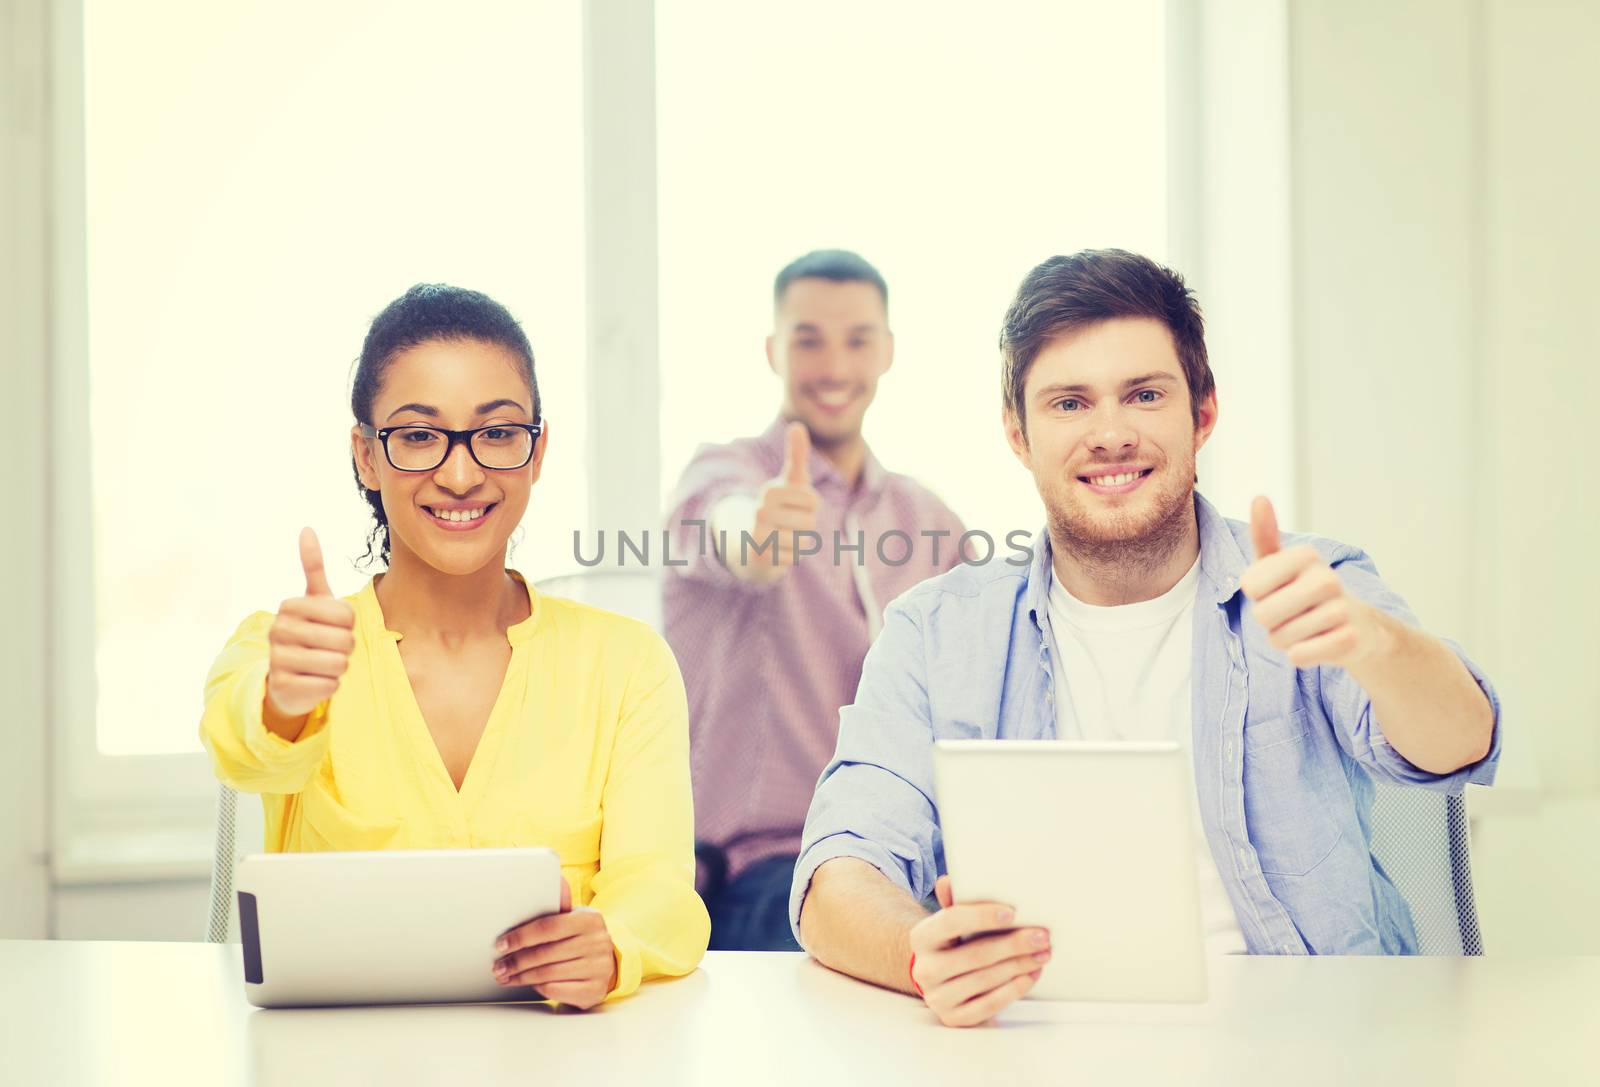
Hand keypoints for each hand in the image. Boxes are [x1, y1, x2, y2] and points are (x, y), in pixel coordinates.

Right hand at [264, 528, 355, 721]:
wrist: (289, 678)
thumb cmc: (311, 633)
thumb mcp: (315, 600)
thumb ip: (313, 567)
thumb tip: (307, 528)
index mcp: (289, 606)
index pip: (347, 615)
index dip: (349, 626)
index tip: (332, 627)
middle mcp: (278, 630)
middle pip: (345, 640)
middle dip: (345, 648)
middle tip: (328, 649)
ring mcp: (277, 659)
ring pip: (339, 664)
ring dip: (339, 668)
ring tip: (322, 664)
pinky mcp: (283, 687)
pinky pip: (330, 686)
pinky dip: (330, 686)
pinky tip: (313, 681)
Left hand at [493, 877, 617, 1009]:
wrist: (610, 963)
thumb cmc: (582, 938)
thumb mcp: (574, 919)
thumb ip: (558, 907)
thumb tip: (545, 886)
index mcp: (589, 919)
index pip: (548, 927)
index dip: (521, 936)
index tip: (501, 944)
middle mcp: (597, 943)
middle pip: (545, 953)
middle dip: (516, 961)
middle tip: (498, 966)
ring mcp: (598, 968)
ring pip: (548, 974)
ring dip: (521, 977)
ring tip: (506, 976)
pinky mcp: (595, 990)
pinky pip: (557, 990)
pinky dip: (538, 988)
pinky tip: (528, 984)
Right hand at [740, 421, 820, 582]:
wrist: (749, 540)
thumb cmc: (779, 506)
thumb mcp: (790, 481)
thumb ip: (797, 454)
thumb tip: (797, 424)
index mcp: (770, 490)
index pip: (813, 501)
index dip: (810, 506)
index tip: (794, 505)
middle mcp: (761, 511)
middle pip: (809, 522)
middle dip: (804, 525)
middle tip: (787, 523)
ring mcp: (759, 535)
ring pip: (802, 542)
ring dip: (797, 541)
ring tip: (782, 535)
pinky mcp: (760, 557)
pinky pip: (793, 557)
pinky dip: (788, 556)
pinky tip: (776, 550)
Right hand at [908, 876, 1046, 1027]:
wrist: (940, 978)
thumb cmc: (953, 942)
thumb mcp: (951, 921)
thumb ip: (955, 901)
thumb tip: (948, 881)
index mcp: (921, 937)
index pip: (950, 921)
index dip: (982, 916)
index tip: (1013, 913)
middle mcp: (924, 969)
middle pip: (974, 954)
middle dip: (1013, 944)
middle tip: (1042, 936)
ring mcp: (937, 997)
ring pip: (984, 980)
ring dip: (1019, 966)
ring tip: (1042, 954)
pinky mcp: (953, 1018)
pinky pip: (988, 1005)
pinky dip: (1014, 990)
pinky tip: (1031, 975)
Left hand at [1240, 496, 1385, 668]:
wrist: (1360, 626)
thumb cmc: (1307, 591)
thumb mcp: (1283, 562)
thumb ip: (1266, 535)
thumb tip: (1259, 497)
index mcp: (1305, 556)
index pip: (1250, 585)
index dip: (1258, 595)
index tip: (1277, 589)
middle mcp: (1326, 578)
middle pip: (1262, 615)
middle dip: (1270, 621)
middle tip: (1292, 613)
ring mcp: (1340, 610)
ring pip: (1279, 638)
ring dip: (1286, 639)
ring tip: (1307, 627)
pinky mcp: (1348, 640)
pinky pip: (1298, 656)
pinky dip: (1300, 655)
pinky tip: (1318, 643)